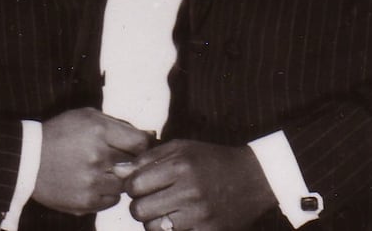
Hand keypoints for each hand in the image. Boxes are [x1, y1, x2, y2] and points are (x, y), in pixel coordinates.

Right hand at [32, 107, 153, 213]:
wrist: (27, 159)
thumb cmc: (60, 134)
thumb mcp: (87, 117)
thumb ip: (119, 125)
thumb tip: (150, 136)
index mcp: (99, 131)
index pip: (140, 143)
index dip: (144, 146)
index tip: (140, 148)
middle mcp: (97, 157)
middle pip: (135, 165)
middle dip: (131, 162)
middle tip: (120, 159)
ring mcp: (91, 182)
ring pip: (124, 185)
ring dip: (120, 179)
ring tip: (104, 171)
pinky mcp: (84, 202)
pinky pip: (112, 201)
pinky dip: (107, 193)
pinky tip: (94, 182)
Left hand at [123, 139, 272, 230]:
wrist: (254, 179)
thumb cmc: (212, 161)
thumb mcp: (182, 148)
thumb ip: (148, 158)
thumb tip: (118, 171)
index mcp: (180, 166)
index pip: (134, 185)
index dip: (132, 186)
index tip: (141, 185)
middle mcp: (189, 191)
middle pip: (139, 210)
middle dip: (140, 205)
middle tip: (152, 199)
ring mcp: (199, 215)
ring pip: (152, 229)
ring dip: (154, 221)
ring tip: (166, 210)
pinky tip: (180, 220)